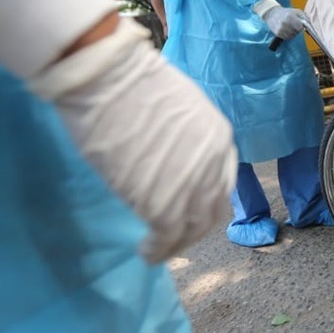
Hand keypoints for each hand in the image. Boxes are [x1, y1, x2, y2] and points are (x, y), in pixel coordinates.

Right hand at [29, 19, 236, 262]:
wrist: (110, 80)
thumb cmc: (132, 83)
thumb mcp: (178, 107)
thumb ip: (185, 136)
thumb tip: (171, 154)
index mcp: (219, 137)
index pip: (223, 180)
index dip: (206, 198)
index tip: (190, 209)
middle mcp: (213, 164)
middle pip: (213, 209)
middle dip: (195, 227)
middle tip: (175, 237)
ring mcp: (191, 185)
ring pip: (194, 228)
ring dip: (177, 244)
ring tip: (156, 250)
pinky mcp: (163, 202)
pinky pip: (167, 235)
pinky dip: (157, 249)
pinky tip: (145, 252)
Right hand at [254, 0, 305, 39]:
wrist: (272, 14)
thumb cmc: (287, 12)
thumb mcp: (297, 12)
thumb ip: (305, 17)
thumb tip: (310, 25)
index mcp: (290, 17)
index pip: (299, 27)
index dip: (300, 26)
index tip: (299, 24)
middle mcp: (284, 24)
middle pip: (296, 32)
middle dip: (297, 30)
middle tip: (294, 25)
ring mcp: (280, 29)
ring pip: (292, 36)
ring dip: (293, 33)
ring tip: (290, 27)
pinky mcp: (278, 33)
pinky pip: (286, 37)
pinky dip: (288, 35)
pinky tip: (286, 30)